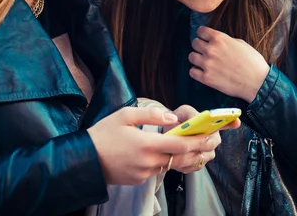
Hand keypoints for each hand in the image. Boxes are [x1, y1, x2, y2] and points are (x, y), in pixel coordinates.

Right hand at [88, 106, 220, 184]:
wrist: (85, 160)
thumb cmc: (103, 134)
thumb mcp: (125, 115)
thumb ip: (152, 115)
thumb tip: (173, 118)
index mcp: (147, 144)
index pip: (181, 144)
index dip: (199, 140)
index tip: (212, 136)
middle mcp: (149, 162)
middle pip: (181, 157)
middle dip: (197, 149)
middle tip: (211, 141)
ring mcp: (144, 173)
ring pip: (170, 164)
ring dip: (180, 156)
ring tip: (190, 145)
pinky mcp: (139, 180)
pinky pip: (157, 170)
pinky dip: (163, 162)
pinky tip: (162, 153)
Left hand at [163, 105, 239, 173]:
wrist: (169, 134)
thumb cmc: (178, 121)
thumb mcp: (182, 113)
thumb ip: (190, 114)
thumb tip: (196, 119)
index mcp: (212, 125)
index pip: (226, 123)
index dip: (231, 122)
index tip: (236, 121)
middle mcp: (213, 140)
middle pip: (210, 144)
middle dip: (197, 142)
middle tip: (184, 140)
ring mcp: (208, 154)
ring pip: (201, 157)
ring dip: (187, 153)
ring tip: (174, 148)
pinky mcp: (199, 165)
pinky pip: (193, 166)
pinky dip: (182, 162)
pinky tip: (175, 156)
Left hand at [189, 26, 269, 102]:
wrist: (257, 82)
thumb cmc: (252, 62)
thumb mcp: (240, 43)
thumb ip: (225, 40)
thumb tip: (215, 40)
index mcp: (219, 38)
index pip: (200, 31)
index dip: (203, 35)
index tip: (204, 38)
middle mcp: (211, 50)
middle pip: (194, 43)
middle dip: (199, 46)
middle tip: (205, 51)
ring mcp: (207, 64)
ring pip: (191, 56)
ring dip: (197, 58)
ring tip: (204, 62)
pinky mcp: (206, 78)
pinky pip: (192, 71)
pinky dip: (196, 72)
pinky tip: (203, 72)